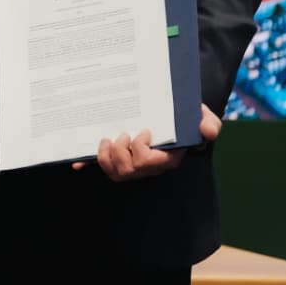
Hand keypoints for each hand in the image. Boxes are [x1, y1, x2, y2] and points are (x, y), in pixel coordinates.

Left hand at [71, 104, 221, 181]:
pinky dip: (88, 165)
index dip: (142, 150)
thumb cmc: (186, 117)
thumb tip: (207, 132)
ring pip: (115, 173)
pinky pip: (103, 167)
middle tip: (122, 134)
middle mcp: (149, 165)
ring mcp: (132, 163)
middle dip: (121, 154)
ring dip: (106, 157)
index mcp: (167, 157)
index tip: (143, 131)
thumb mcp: (202, 116)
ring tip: (106, 139)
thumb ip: (209, 124)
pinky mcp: (118, 158)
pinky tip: (77, 163)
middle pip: (129, 172)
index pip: (151, 163)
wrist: (170, 111)